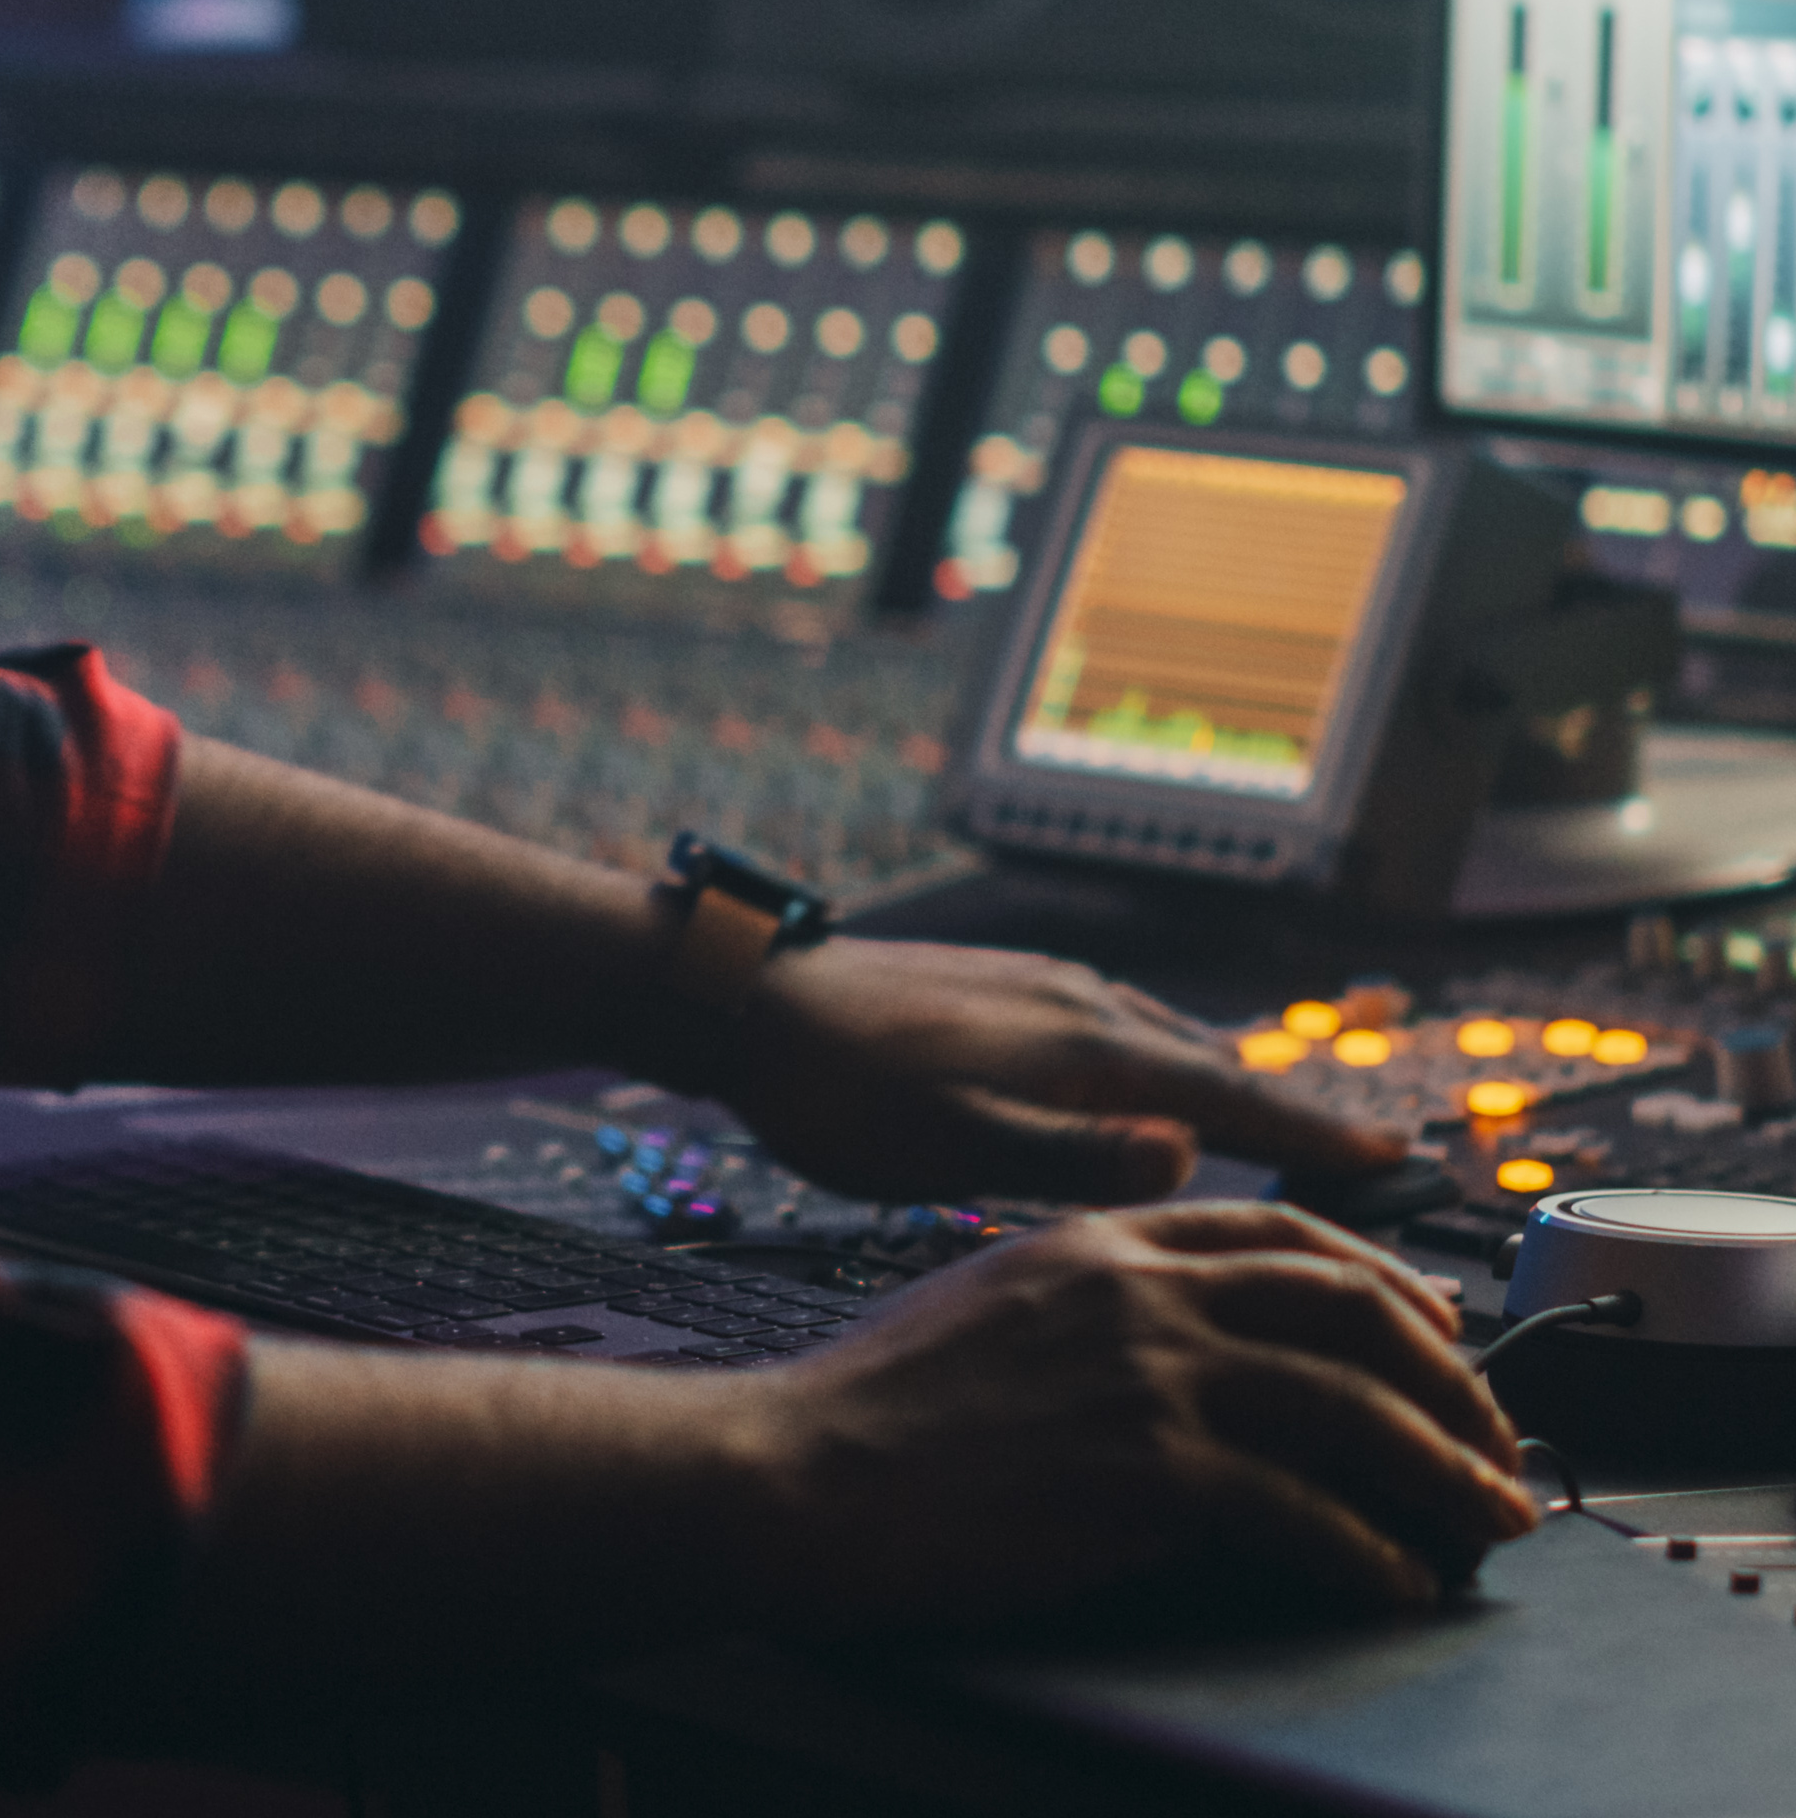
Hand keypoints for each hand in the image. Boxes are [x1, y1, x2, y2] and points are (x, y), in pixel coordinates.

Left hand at [711, 936, 1402, 1203]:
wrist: (743, 998)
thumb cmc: (836, 1090)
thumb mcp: (950, 1147)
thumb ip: (1071, 1158)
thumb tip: (1188, 1160)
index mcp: (1082, 1047)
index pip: (1233, 1097)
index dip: (1316, 1135)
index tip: (1398, 1161)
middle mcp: (1078, 1000)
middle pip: (1216, 1061)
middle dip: (1294, 1109)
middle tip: (1366, 1156)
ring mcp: (1040, 981)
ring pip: (1166, 1034)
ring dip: (1231, 1077)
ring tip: (1278, 1119)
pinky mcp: (1002, 979)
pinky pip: (1118, 1017)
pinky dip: (1165, 1050)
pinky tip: (1144, 1070)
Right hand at [734, 1200, 1535, 1627]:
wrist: (797, 1468)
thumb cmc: (877, 1406)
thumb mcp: (992, 1300)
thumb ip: (1088, 1295)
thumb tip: (1178, 1344)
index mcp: (1096, 1231)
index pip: (1280, 1233)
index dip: (1386, 1279)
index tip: (1440, 1329)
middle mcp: (1135, 1284)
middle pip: (1345, 1302)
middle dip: (1448, 1375)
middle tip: (1494, 1439)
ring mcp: (1144, 1371)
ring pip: (1350, 1405)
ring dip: (1441, 1471)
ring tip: (1488, 1522)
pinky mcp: (1144, 1468)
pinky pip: (1302, 1512)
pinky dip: (1368, 1554)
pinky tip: (1393, 1582)